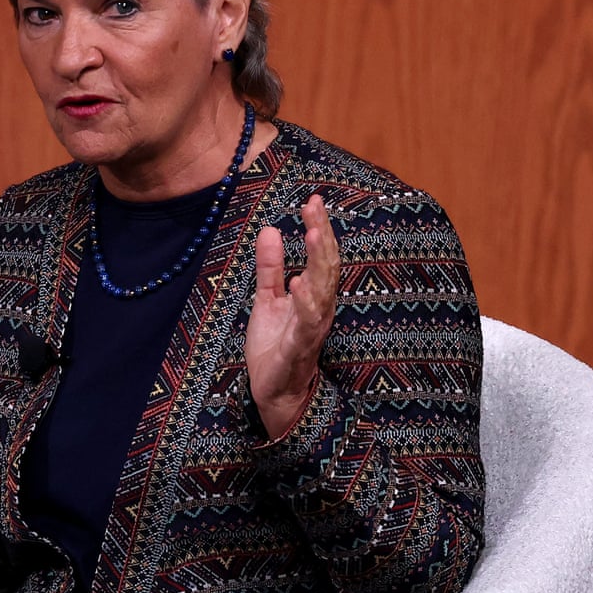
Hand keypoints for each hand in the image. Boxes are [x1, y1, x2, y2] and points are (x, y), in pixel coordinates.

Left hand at [246, 196, 340, 438]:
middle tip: (314, 206)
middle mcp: (318, 309)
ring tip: (312, 235)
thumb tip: (270, 230)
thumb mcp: (267, 300)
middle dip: (322, 236)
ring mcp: (311, 330)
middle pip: (326, 268)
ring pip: (322, 292)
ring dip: (318, 263)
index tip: (313, 199)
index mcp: (313, 296)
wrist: (272, 392)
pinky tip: (298, 284)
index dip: (319, 228)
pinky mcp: (298, 351)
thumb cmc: (275, 347)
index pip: (320, 257)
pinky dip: (304, 305)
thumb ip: (269, 268)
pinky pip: (306, 326)